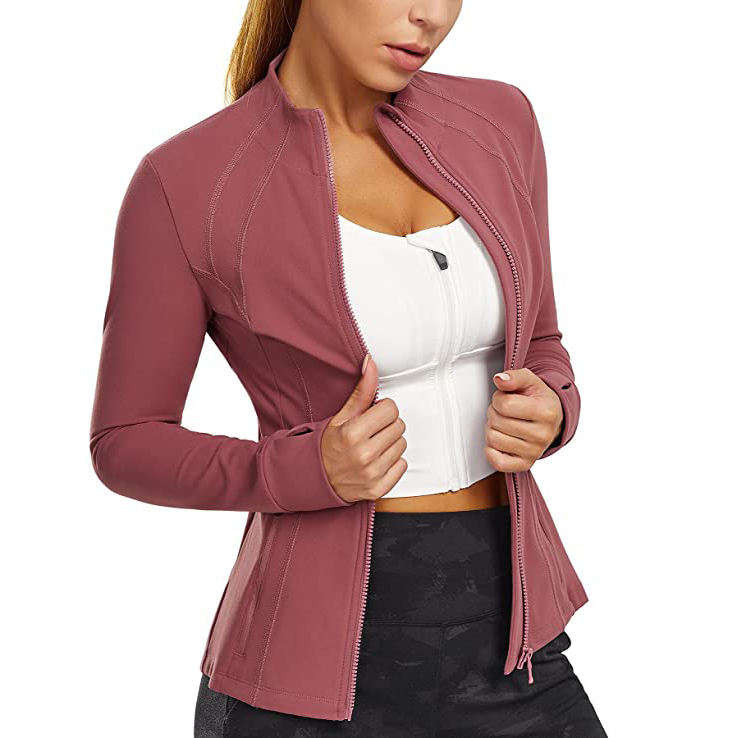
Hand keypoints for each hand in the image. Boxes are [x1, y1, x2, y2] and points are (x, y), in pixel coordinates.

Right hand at [321, 354, 407, 502]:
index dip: (382, 410)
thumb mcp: (341, 416)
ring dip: (390, 443)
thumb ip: (361, 390)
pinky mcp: (379, 488)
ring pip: (402, 445)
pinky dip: (393, 462)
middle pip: (399, 426)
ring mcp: (372, 474)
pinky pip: (402, 465)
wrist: (317, 479)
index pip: (391, 409)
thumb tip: (371, 363)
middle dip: (386, 426)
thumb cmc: (329, 445)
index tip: (371, 416)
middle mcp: (364, 455)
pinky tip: (376, 461)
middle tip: (370, 432)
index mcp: (352, 434)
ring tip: (372, 446)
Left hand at [484, 368, 563, 472]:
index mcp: (546, 412)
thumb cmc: (538, 399)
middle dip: (494, 413)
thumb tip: (499, 380)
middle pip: (497, 422)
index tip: (504, 398)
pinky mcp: (526, 464)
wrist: (553, 418)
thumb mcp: (530, 381)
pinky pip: (498, 462)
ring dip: (492, 429)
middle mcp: (543, 435)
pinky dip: (492, 451)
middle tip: (504, 412)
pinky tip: (500, 440)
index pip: (504, 404)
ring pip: (494, 440)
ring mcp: (535, 451)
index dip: (498, 399)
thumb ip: (514, 377)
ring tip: (503, 424)